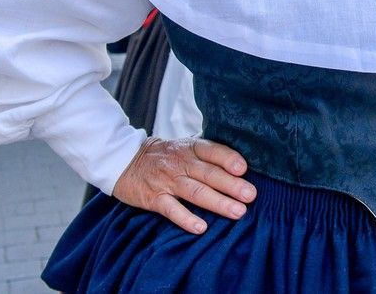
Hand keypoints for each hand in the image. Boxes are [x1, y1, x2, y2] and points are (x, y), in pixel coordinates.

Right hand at [112, 137, 255, 234]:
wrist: (124, 160)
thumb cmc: (165, 155)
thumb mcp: (185, 146)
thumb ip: (208, 153)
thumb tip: (241, 164)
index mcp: (191, 148)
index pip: (212, 151)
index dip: (228, 159)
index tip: (244, 169)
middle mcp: (181, 163)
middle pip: (209, 174)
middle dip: (231, 185)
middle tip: (251, 195)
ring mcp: (167, 181)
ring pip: (195, 192)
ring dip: (217, 202)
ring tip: (237, 212)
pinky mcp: (154, 198)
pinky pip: (171, 209)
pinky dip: (186, 219)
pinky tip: (201, 228)